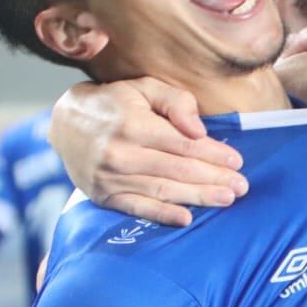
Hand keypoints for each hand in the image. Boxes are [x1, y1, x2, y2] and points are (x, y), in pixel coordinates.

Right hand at [50, 77, 246, 226]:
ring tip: (226, 199)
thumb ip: (175, 101)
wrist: (65, 123)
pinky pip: (137, 208)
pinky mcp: (103, 196)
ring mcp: (110, 177)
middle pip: (177, 169)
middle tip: (241, 186)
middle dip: (213, 178)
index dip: (212, 154)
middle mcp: (120, 153)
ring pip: (162, 190)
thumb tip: (199, 129)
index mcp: (133, 124)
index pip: (182, 143)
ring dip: (198, 197)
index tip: (237, 161)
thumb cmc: (114, 103)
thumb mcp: (143, 88)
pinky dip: (162, 215)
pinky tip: (186, 219)